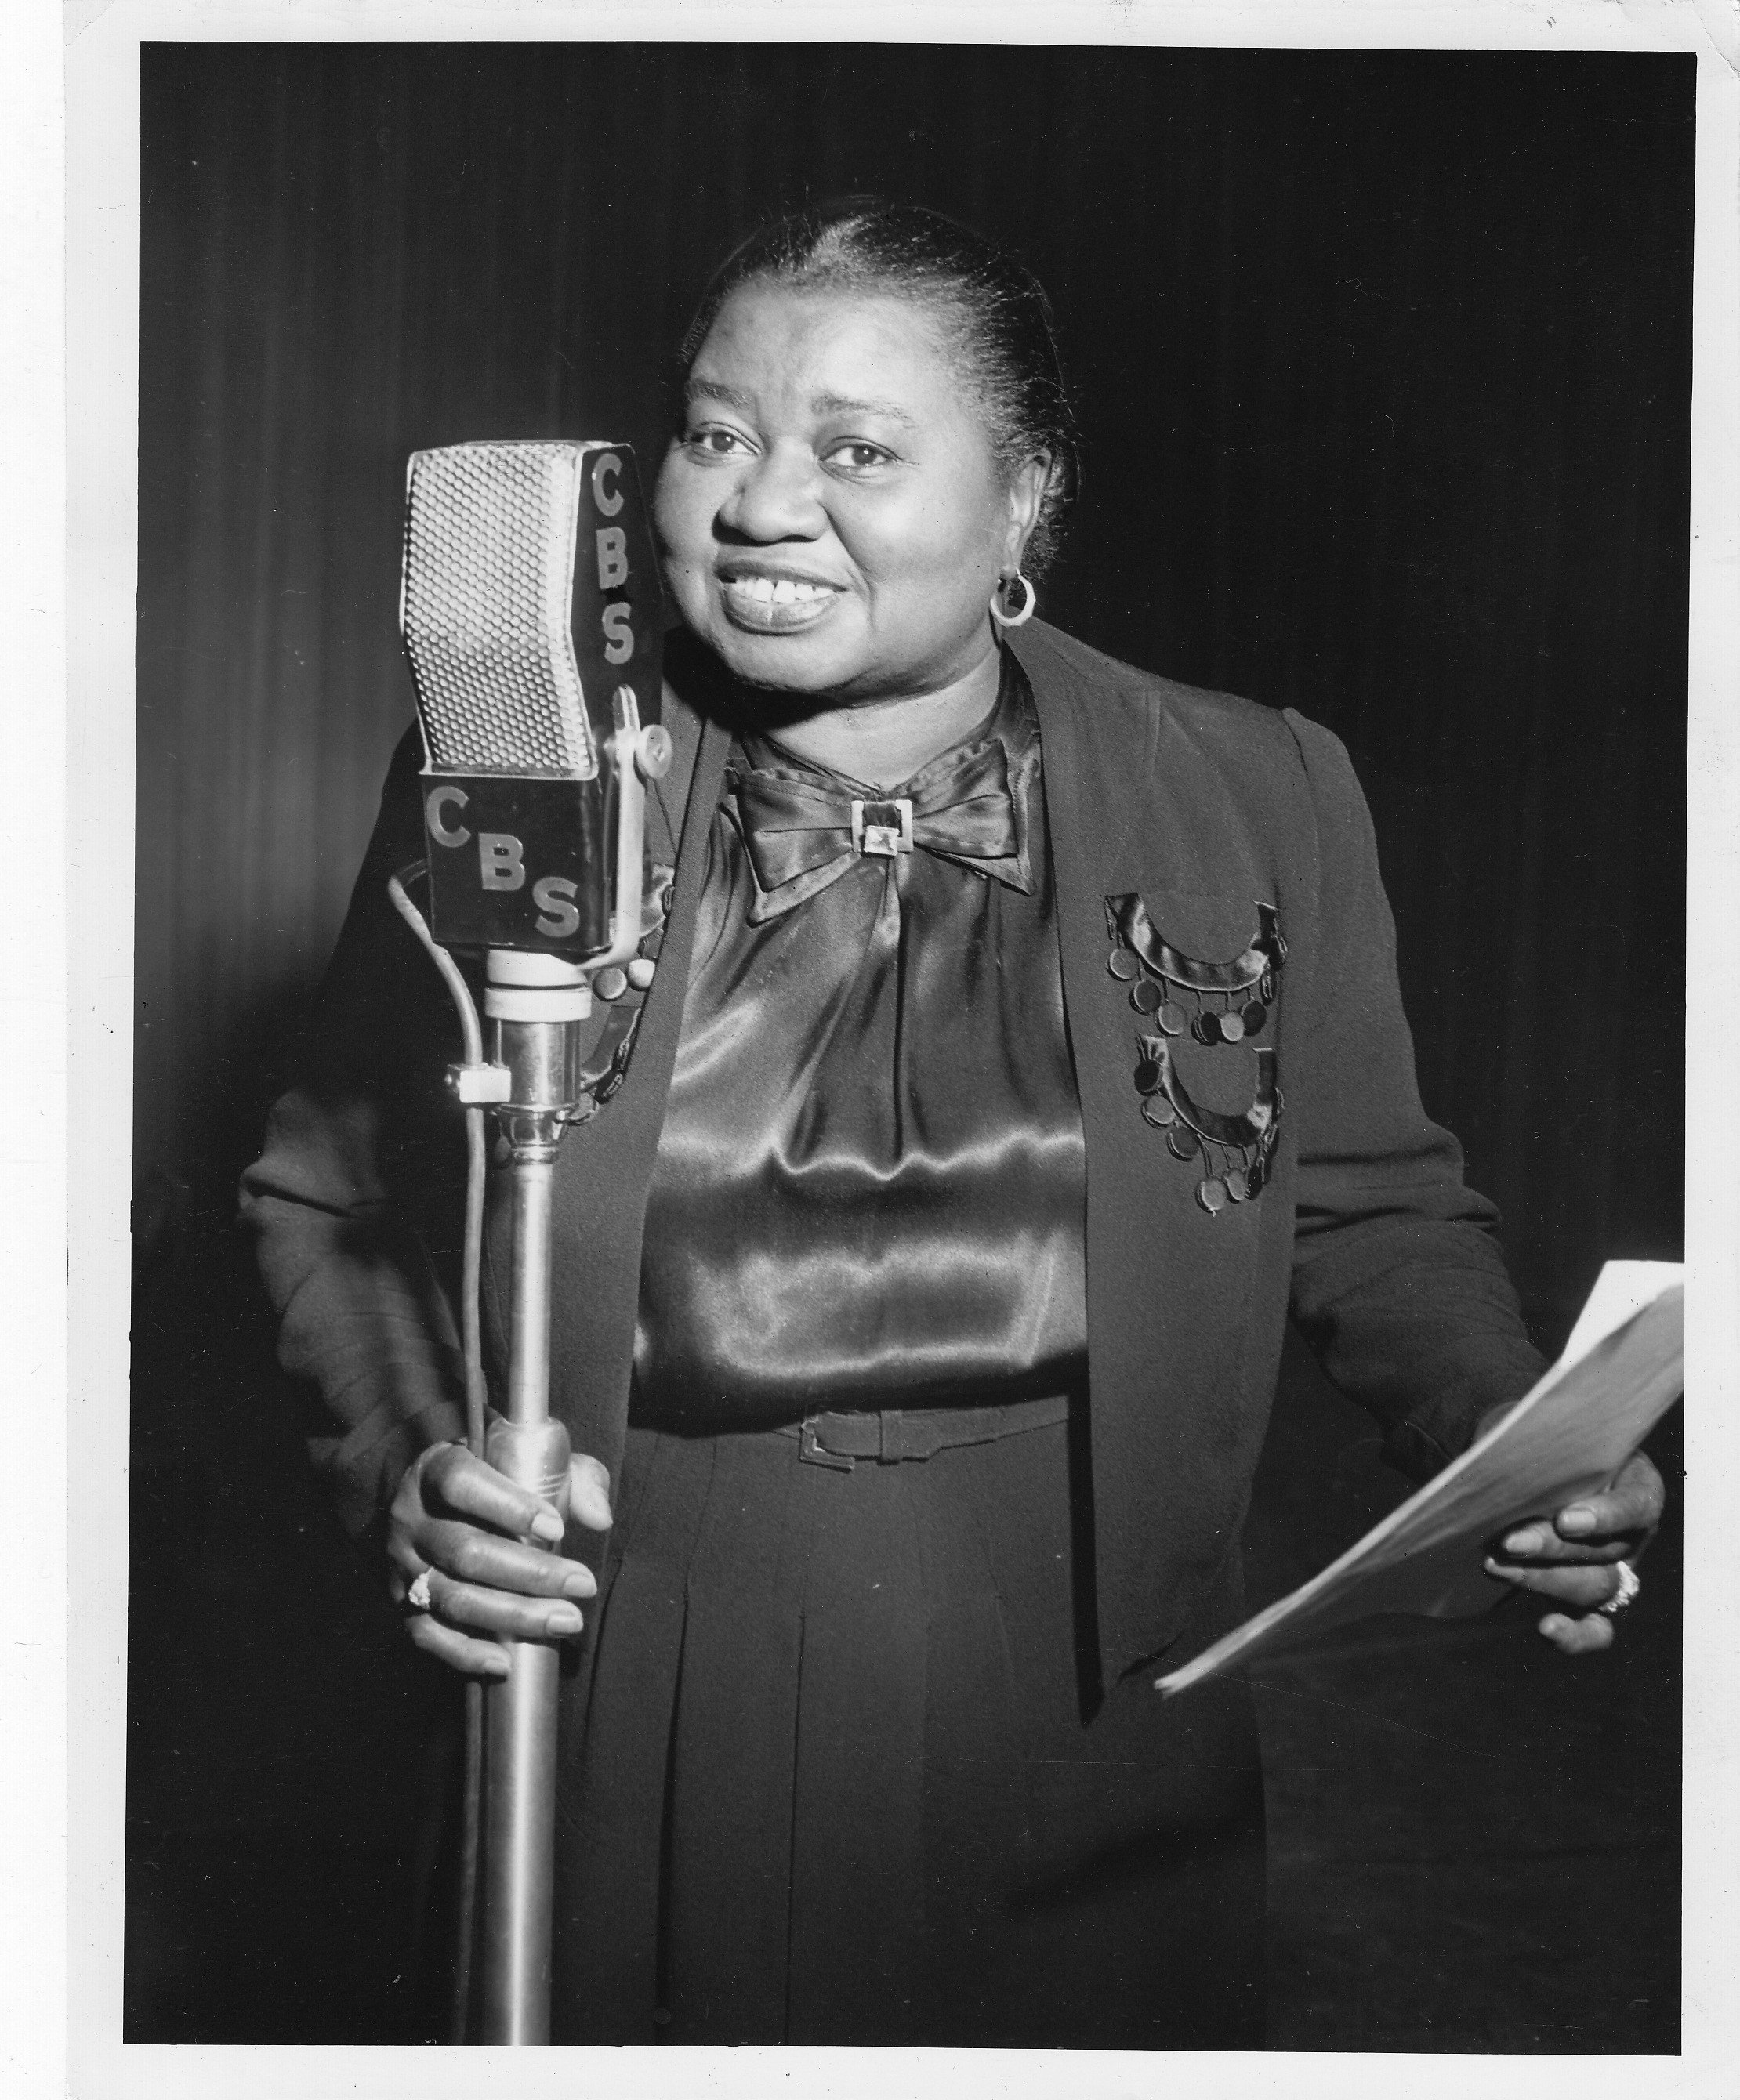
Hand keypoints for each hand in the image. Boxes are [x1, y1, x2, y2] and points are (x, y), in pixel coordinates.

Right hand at [386, 1440, 613, 1677]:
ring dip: (514, 1615)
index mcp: (436, 1469)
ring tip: (566, 1621)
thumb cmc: (495, 1480)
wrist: (430, 1504)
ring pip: (453, 1597)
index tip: (557, 1529)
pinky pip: (427, 1636)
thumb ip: (573, 1479)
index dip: (510, 1507)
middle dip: (531, 1574)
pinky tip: (506, 1662)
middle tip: (583, 1584)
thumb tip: (600, 1518)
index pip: (463, 1484)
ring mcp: (402, 1566)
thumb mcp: (532, 1461)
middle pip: (466, 1552)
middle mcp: (412, 1519)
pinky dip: (465, 1653)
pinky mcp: (402, 1605)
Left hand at [1483, 1449, 1664, 1654]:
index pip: (1636, 1505)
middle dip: (1551, 1548)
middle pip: (1605, 1552)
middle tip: (1509, 1542)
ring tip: (1497, 1566)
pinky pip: (1594, 1630)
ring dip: (1543, 1579)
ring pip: (1593, 1587)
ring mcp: (1612, 1572)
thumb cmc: (1534, 1444)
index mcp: (1635, 1484)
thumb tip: (1509, 1462)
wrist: (1513, 1469)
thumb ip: (1538, 1446)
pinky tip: (1546, 1628)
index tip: (1566, 1519)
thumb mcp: (1537, 1432)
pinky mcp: (1587, 1603)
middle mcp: (1631, 1534)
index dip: (1606, 1515)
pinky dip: (1574, 1635)